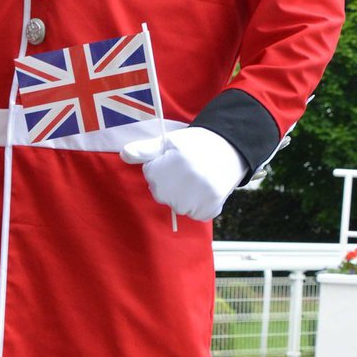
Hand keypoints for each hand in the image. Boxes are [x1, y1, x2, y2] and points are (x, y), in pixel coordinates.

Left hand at [120, 126, 247, 221]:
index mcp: (174, 162)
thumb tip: (124, 155)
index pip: (151, 175)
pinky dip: (199, 206)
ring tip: (198, 179)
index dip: (161, 166)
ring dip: (183, 197)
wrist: (232, 148)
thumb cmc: (196, 144)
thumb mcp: (169, 142)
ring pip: (177, 206)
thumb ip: (146, 150)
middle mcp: (187, 180)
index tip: (177, 159)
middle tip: (188, 169)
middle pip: (161, 194)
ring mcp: (200, 195)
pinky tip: (206, 190)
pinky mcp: (211, 206)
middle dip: (170, 183)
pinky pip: (195, 215)